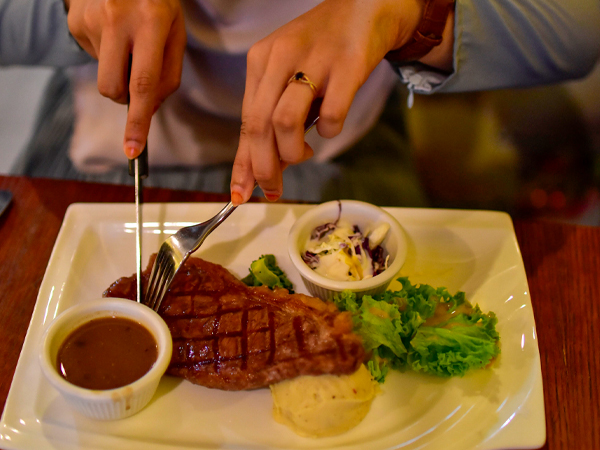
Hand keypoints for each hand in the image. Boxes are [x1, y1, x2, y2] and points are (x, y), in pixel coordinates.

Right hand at [66, 0, 186, 158]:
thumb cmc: (158, 4)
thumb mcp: (176, 33)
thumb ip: (168, 75)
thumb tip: (149, 110)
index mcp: (151, 22)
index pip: (143, 84)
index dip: (138, 121)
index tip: (133, 149)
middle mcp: (117, 20)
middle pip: (114, 89)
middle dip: (126, 99)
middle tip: (138, 77)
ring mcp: (91, 20)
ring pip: (104, 78)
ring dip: (118, 75)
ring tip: (128, 45)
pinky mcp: (75, 23)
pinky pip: (93, 60)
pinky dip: (107, 56)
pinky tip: (114, 34)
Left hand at [229, 0, 424, 204]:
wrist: (364, 8)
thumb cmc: (321, 50)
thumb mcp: (287, 76)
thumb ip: (273, 117)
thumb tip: (267, 167)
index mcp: (260, 61)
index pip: (245, 121)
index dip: (243, 163)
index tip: (242, 193)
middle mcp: (281, 58)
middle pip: (258, 125)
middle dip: (263, 167)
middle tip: (273, 188)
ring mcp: (314, 61)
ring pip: (285, 121)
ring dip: (292, 152)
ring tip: (304, 153)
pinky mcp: (347, 65)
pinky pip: (332, 114)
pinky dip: (329, 132)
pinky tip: (329, 128)